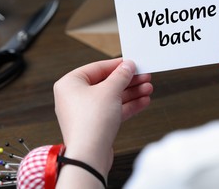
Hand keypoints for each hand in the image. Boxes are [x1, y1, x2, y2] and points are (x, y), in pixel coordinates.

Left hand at [54, 58, 152, 180]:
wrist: (89, 155)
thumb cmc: (90, 122)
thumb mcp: (110, 91)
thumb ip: (121, 75)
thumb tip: (128, 66)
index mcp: (70, 83)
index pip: (98, 68)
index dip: (118, 65)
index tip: (132, 64)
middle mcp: (74, 97)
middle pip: (107, 83)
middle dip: (129, 81)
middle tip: (144, 76)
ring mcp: (85, 112)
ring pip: (112, 97)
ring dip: (131, 93)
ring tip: (148, 89)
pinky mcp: (94, 125)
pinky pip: (113, 110)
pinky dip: (128, 106)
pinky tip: (143, 101)